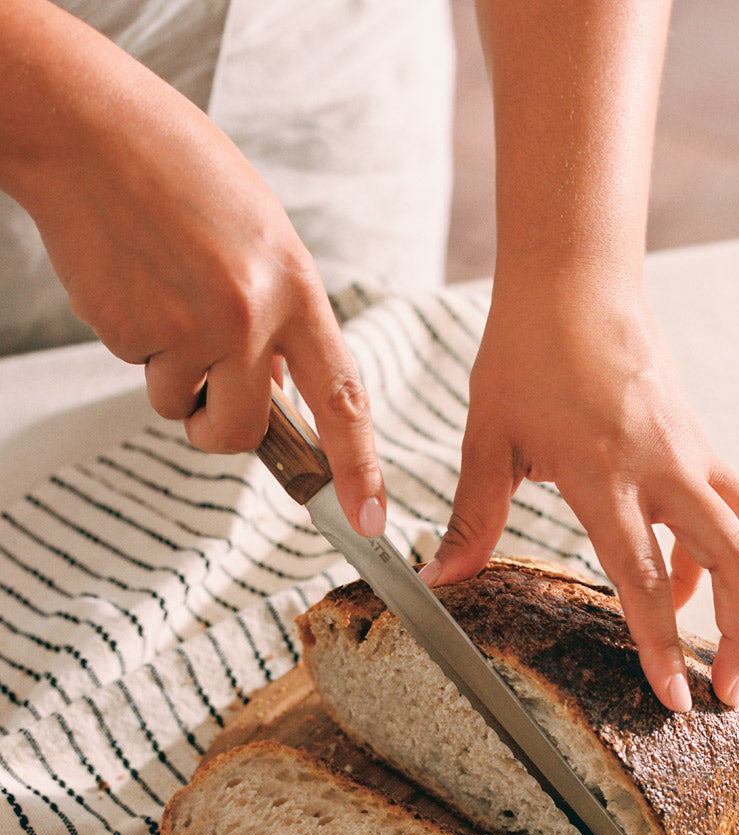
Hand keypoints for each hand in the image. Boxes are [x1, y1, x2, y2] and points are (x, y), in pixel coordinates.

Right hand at [8, 4, 384, 536]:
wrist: (89, 130)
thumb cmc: (178, 172)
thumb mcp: (260, 235)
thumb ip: (278, 315)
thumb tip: (277, 390)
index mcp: (294, 287)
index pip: (341, 397)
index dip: (358, 467)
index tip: (368, 519)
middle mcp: (247, 316)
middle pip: (242, 431)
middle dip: (218, 428)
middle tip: (202, 393)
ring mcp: (185, 327)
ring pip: (176, 402)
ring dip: (165, 369)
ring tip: (159, 288)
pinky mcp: (127, 330)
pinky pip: (134, 366)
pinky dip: (129, 335)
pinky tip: (128, 277)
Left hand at [421, 279, 738, 711]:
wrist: (577, 278)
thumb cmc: (526, 352)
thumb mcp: (489, 437)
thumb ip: (473, 515)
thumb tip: (440, 579)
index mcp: (606, 471)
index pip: (646, 575)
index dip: (662, 643)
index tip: (675, 700)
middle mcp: (666, 465)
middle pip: (736, 558)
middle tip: (730, 692)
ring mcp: (693, 452)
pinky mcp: (700, 443)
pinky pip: (734, 508)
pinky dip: (726, 555)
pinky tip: (690, 583)